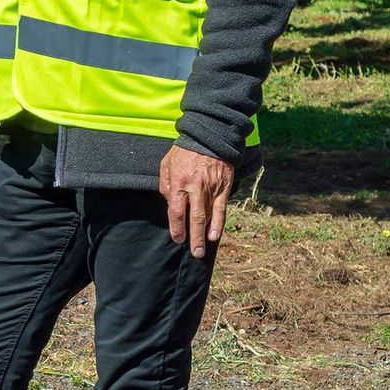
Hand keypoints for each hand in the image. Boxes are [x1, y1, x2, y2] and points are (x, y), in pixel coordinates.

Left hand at [158, 144, 235, 258]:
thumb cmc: (184, 151)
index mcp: (179, 182)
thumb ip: (165, 185)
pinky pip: (222, 208)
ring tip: (203, 248)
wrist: (209, 137)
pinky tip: (216, 234)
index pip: (177, 211)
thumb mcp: (166, 164)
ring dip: (206, 234)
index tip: (177, 238)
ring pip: (209, 215)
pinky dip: (219, 223)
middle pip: (195, 218)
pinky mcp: (224, 186)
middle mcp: (195, 187)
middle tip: (194, 252)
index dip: (177, 228)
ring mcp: (211, 188)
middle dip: (194, 237)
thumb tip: (169, 203)